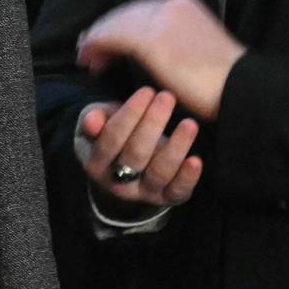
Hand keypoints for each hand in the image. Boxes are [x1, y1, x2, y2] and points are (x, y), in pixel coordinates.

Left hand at [75, 0, 241, 120]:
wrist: (241, 88)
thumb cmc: (224, 80)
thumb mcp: (197, 48)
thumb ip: (173, 41)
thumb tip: (150, 50)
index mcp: (184, 3)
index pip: (141, 9)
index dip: (119, 24)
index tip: (105, 41)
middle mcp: (171, 3)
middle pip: (125, 13)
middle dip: (104, 30)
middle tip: (87, 49)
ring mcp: (161, 18)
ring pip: (115, 23)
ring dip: (96, 40)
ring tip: (86, 59)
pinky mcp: (151, 39)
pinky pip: (112, 36)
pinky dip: (96, 46)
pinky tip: (90, 61)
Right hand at [79, 88, 202, 207]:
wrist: (129, 170)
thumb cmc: (116, 135)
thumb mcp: (101, 123)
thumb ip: (95, 118)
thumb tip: (92, 120)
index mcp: (96, 164)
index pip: (111, 140)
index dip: (129, 116)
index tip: (146, 91)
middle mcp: (118, 183)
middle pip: (135, 155)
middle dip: (152, 124)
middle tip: (167, 97)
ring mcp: (144, 192)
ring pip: (159, 173)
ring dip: (175, 148)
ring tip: (189, 124)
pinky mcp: (168, 198)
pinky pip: (178, 191)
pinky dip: (187, 177)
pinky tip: (196, 160)